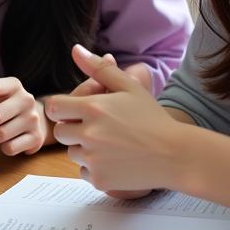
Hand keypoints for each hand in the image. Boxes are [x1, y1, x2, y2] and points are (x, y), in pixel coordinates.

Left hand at [0, 77, 50, 156]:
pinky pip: (10, 148)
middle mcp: (26, 100)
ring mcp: (33, 120)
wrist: (40, 119)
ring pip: (0, 134)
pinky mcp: (36, 138)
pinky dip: (2, 148)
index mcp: (14, 86)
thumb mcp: (2, 93)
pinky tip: (5, 142)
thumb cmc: (10, 106)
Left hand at [46, 44, 186, 195]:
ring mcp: (93, 159)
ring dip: (84, 149)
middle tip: (100, 129)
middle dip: (74, 129)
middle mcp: (88, 133)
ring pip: (71, 153)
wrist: (176, 154)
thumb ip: (99, 69)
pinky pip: (83, 172)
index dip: (62, 109)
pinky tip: (116, 161)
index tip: (76, 112)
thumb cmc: (153, 118)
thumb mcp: (129, 87)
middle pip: (60, 132)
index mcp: (92, 108)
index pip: (53, 107)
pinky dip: (95, 168)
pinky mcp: (99, 179)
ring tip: (112, 144)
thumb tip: (75, 49)